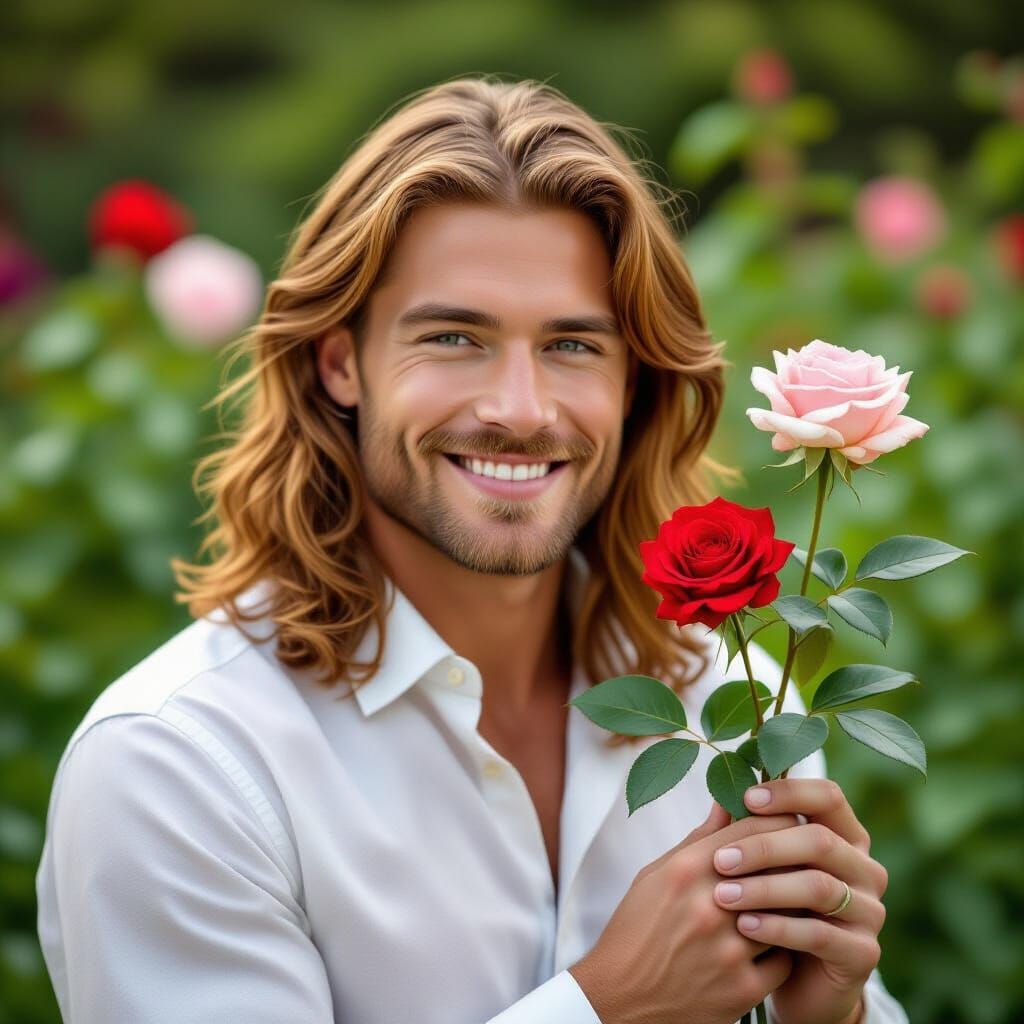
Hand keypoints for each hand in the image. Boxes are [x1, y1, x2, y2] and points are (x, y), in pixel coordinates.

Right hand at [570, 800, 799, 1023]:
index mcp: (686, 870)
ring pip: (789, 915)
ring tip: (792, 904)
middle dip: (794, 862)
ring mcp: (728, 950)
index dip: (779, 822)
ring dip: (792, 909)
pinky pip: (786, 961)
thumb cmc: (637, 929)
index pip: (752, 830)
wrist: (619, 998)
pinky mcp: (741, 990)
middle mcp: (710, 906)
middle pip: (779, 869)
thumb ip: (699, 840)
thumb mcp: (657, 875)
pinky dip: (784, 951)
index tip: (789, 824)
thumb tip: (727, 804)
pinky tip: (774, 945)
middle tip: (802, 860)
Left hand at [711, 778, 886, 1023]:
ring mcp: (870, 911)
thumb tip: (720, 796)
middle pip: (820, 842)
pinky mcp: (864, 953)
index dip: (789, 793)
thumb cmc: (774, 911)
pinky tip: (744, 926)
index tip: (746, 798)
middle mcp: (865, 869)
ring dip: (765, 888)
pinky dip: (778, 927)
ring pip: (818, 887)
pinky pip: (819, 933)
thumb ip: (748, 835)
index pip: (828, 797)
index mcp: (845, 837)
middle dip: (765, 847)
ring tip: (723, 895)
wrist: (799, 984)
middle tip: (720, 860)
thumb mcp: (763, 870)